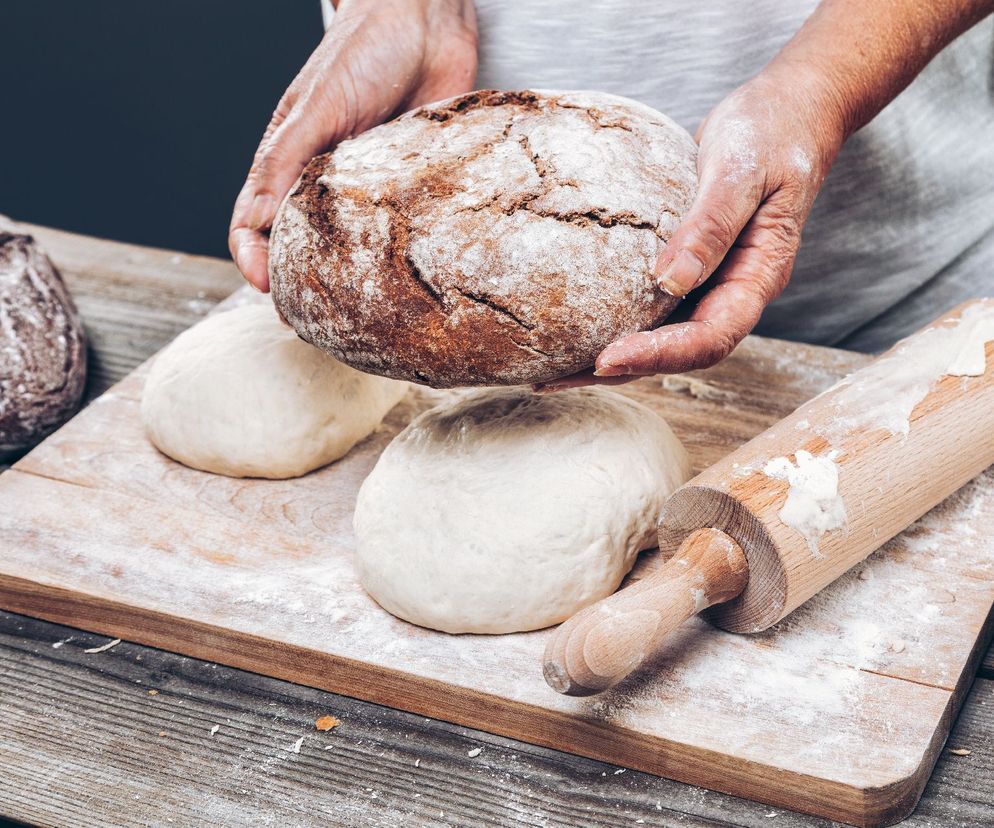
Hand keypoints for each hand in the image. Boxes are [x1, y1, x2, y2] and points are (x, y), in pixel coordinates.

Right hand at [229, 0, 477, 290]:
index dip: (254, 260)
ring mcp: (368, 189)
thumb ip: (286, 160)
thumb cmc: (365, 50)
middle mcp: (324, 182)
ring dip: (349, 281)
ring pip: (351, 248)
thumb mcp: (318, 106)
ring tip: (358, 317)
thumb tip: (255, 221)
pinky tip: (405, 281)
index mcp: (289, 162)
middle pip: (301, 247)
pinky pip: (400, 230)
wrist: (430, 20)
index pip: (255, 224)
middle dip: (300, 285)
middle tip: (315, 323)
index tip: (269, 290)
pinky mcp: (409, 187)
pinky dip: (396, 258)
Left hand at [540, 67, 844, 391]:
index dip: (657, 356)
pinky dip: (613, 314)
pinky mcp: (688, 263)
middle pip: (678, 351)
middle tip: (556, 378)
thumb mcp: (742, 171)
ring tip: (551, 366)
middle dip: (621, 369)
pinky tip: (573, 317)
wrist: (788, 108)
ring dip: (610, 352)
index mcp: (758, 279)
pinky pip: (650, 300)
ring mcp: (710, 280)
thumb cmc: (772, 132)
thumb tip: (669, 282)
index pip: (708, 339)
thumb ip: (711, 226)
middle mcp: (732, 290)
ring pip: (661, 332)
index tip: (605, 359)